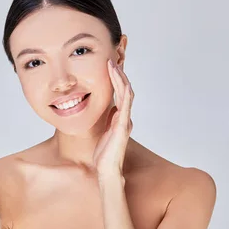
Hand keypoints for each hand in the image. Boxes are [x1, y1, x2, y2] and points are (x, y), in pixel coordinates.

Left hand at [92, 59, 134, 180]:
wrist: (106, 170)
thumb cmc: (103, 154)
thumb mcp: (101, 132)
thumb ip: (105, 121)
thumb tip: (106, 110)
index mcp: (119, 118)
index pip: (120, 94)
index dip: (116, 79)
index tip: (109, 66)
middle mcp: (124, 116)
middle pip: (125, 89)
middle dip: (119, 73)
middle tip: (112, 58)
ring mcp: (125, 120)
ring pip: (127, 92)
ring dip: (120, 77)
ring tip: (113, 63)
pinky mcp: (123, 124)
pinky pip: (125, 102)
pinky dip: (121, 88)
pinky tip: (116, 78)